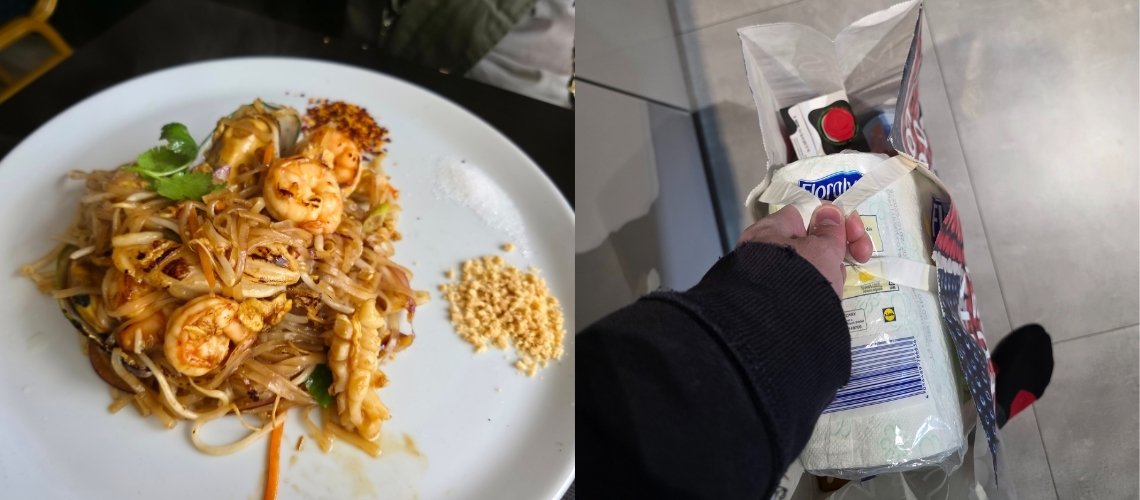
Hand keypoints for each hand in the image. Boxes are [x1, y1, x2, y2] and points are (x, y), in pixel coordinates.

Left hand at [736, 204, 873, 296]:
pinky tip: (829, 300)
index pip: (803, 213)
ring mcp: (770, 276)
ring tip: (836, 285)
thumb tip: (829, 212)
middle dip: (836, 249)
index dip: (831, 219)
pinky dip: (820, 290)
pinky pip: (805, 286)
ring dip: (831, 272)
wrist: (778, 329)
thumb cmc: (800, 278)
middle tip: (859, 256)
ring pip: (811, 266)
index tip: (853, 232)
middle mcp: (765, 250)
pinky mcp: (778, 300)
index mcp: (769, 230)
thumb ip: (830, 230)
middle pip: (809, 241)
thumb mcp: (823, 250)